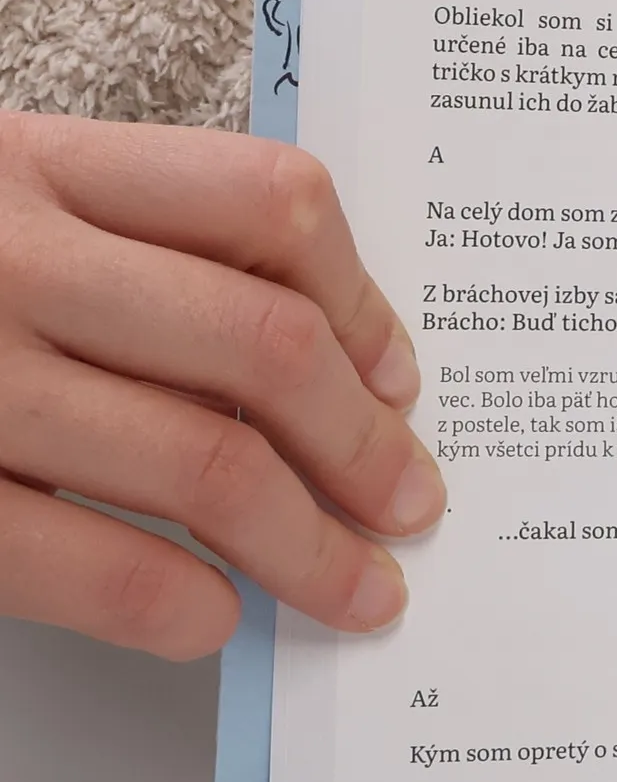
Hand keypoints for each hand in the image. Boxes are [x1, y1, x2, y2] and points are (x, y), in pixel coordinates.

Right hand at [0, 113, 444, 658]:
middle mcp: (2, 253)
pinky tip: (213, 619)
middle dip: (365, 448)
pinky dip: (174, 603)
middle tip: (410, 506)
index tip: (399, 381)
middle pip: (263, 345)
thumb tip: (322, 366)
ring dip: (310, 546)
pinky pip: (81, 557)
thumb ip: (125, 242)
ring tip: (357, 591)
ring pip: (200, 460)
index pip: (265, 202)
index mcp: (36, 162)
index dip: (364, 302)